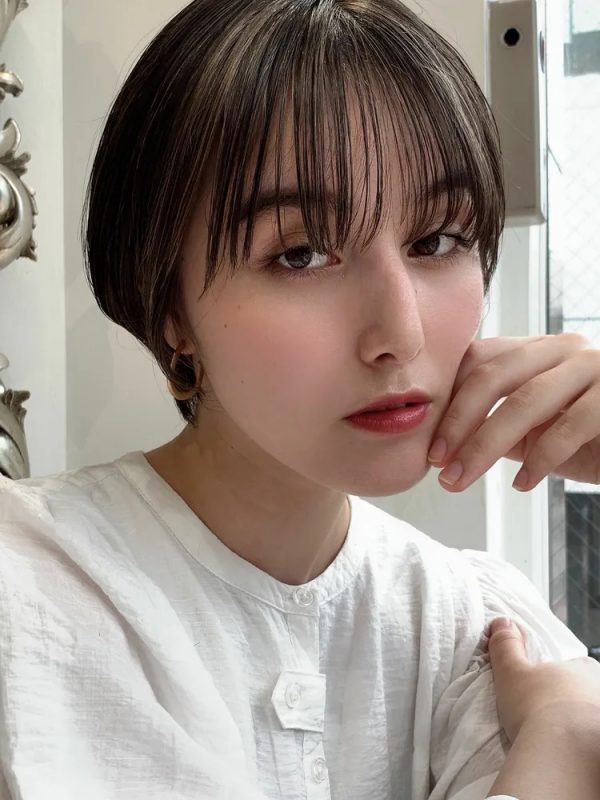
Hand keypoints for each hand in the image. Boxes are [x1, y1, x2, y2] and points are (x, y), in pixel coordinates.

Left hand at [427, 333, 599, 491]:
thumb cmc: (587, 441)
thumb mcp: (533, 431)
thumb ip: (495, 426)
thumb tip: (442, 445)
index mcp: (535, 350)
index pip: (478, 362)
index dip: (449, 404)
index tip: (431, 448)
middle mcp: (562, 348)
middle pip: (494, 376)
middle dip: (459, 424)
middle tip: (439, 465)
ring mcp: (593, 366)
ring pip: (525, 401)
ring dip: (486, 445)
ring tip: (462, 480)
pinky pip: (569, 426)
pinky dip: (540, 459)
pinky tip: (522, 484)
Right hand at [486, 617, 599, 745]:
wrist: (561, 756)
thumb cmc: (537, 707)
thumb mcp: (511, 670)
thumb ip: (506, 645)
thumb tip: (501, 622)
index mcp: (586, 670)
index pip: (576, 667)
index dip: (558, 675)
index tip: (540, 688)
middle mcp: (599, 692)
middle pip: (584, 693)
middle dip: (567, 701)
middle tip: (544, 714)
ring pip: (587, 718)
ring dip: (574, 725)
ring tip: (550, 739)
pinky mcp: (598, 752)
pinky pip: (587, 743)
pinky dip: (578, 747)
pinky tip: (562, 755)